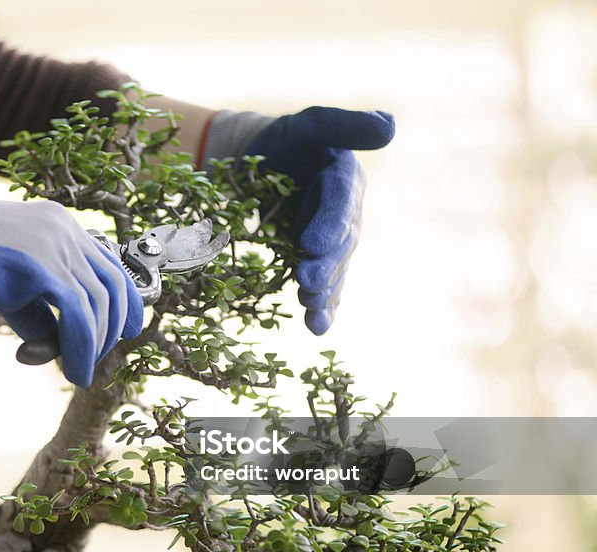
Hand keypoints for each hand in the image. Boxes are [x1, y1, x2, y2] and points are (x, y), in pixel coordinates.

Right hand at [0, 173, 143, 386]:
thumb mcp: (9, 282)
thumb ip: (36, 309)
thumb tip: (54, 347)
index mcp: (62, 225)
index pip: (109, 262)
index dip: (124, 300)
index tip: (125, 330)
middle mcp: (67, 233)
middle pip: (112, 285)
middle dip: (112, 329)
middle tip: (95, 360)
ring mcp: (57, 248)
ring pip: (98, 305)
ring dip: (93, 346)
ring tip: (79, 373)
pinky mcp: (42, 270)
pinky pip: (79, 317)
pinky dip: (81, 350)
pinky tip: (74, 371)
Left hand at [202, 107, 394, 333]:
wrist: (262, 166)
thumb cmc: (285, 141)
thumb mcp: (309, 125)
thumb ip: (344, 124)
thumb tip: (390, 126)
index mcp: (346, 178)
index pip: (341, 201)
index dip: (330, 222)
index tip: (310, 243)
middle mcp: (347, 213)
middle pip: (342, 242)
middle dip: (327, 265)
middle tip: (307, 282)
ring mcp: (336, 240)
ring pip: (336, 268)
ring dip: (326, 290)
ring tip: (309, 308)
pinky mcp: (322, 260)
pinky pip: (328, 285)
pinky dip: (324, 307)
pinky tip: (317, 327)